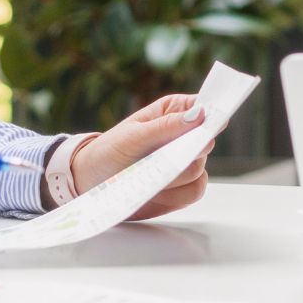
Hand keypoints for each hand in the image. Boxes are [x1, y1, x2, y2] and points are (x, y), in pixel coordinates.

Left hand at [69, 93, 210, 219]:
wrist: (90, 183)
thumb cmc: (108, 151)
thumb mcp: (133, 135)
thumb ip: (167, 126)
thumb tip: (200, 114)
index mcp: (173, 112)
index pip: (206, 107)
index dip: (212, 115)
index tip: (207, 126)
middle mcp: (183, 136)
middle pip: (206, 142)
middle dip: (185, 153)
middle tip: (162, 157)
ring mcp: (183, 163)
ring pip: (200, 170)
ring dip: (175, 177)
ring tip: (148, 176)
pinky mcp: (181, 188)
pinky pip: (195, 191)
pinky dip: (177, 195)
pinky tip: (155, 192)